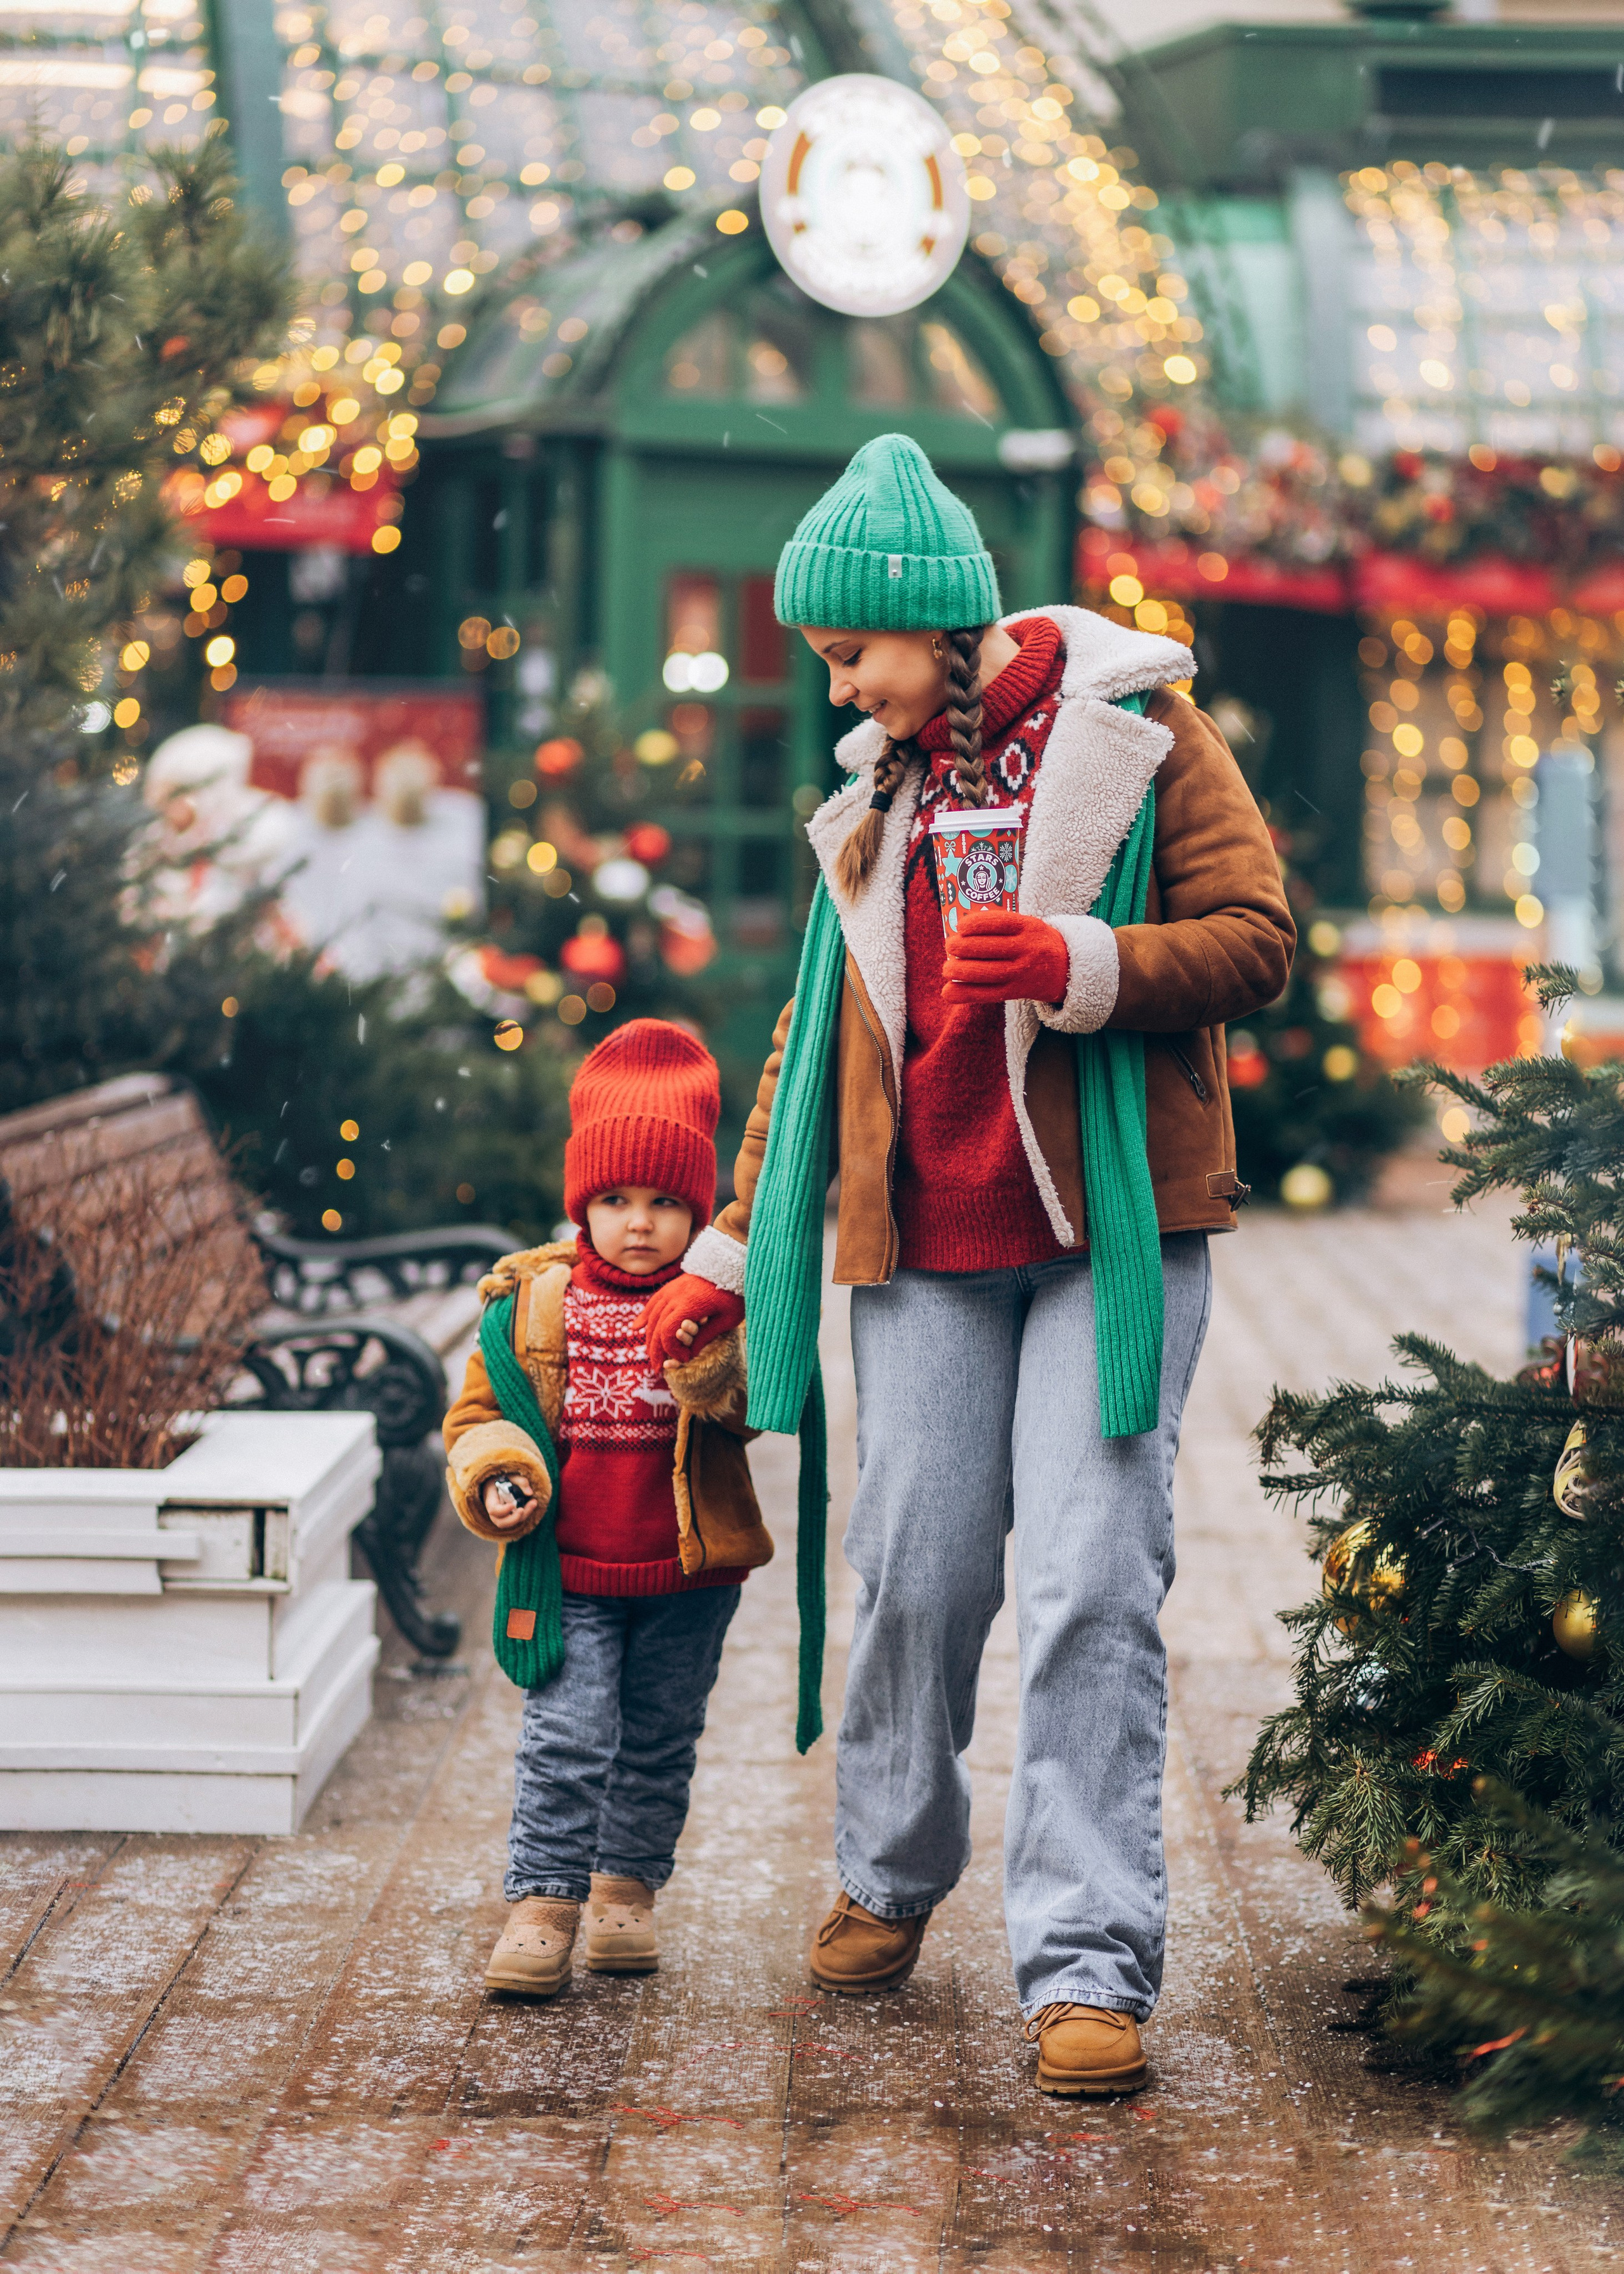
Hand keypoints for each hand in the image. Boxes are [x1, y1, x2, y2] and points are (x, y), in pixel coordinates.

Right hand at [483, 1474, 536, 1531]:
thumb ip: (520, 1481)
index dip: (502, 1510)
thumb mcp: (510, 1476)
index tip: (512, 1505)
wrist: (499, 1485)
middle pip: (501, 1522)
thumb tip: (530, 1493)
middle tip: (522, 1509)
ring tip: (533, 1502)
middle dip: (513, 1518)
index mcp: (491, 1501)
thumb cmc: (503, 1480)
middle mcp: (495, 1513)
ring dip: (523, 1515)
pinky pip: (518, 1519)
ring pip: (511, 1523)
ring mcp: (502, 1517)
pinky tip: (533, 1503)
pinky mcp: (511, 1517)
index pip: (493, 1510)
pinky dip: (526, 1513)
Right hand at [643, 1274, 745, 1370]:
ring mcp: (671, 1290)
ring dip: (649, 1337)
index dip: (672, 1350)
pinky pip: (653, 1303)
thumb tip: (688, 1356)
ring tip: (652, 1354)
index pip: (669, 1332)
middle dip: (656, 1350)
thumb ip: (705, 1337)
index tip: (684, 1359)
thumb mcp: (726, 1319)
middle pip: (657, 1327)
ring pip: (652, 1316)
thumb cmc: (734, 1294)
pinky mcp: (671, 1287)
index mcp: (690, 1305)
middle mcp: (675, 1296)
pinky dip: (644, 1316)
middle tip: (658, 1367)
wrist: (731, 1265)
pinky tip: (637, 1328)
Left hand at [941, 907, 1069, 1006]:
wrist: (1067, 968)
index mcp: (1030, 927)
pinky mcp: (1017, 991)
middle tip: (950, 946)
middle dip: (962, 947)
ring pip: (987, 972)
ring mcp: (1023, 972)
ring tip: (946, 969)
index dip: (976, 924)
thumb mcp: (1028, 925)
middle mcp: (1028, 949)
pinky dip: (965, 994)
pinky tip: (948, 991)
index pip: (999, 923)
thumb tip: (960, 929)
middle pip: (989, 949)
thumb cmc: (1037, 942)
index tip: (960, 926)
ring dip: (960, 971)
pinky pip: (988, 994)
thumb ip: (1001, 924)